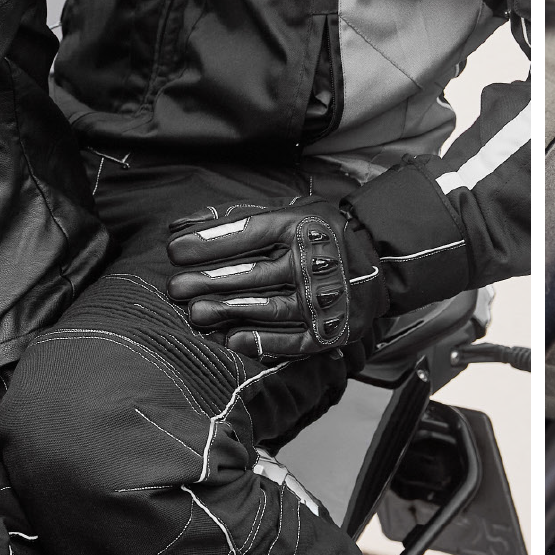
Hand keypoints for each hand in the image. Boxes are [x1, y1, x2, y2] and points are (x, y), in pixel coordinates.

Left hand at [165, 199, 386, 361]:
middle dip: (208, 281)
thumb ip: (235, 216)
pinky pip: (293, 340)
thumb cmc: (318, 232)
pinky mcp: (331, 328)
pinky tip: (231, 340)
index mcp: (302, 225)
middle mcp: (314, 261)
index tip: (175, 250)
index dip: (208, 242)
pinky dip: (262, 342)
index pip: (248, 233)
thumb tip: (178, 225)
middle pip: (253, 274)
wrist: (379, 261)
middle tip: (175, 288)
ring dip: (227, 312)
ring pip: (268, 308)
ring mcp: (324, 297)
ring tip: (195, 314)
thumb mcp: (286, 211)